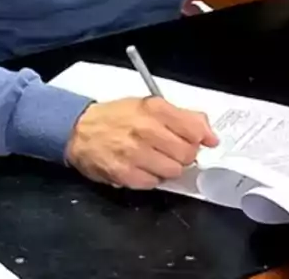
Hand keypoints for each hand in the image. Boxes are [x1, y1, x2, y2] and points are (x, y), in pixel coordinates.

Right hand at [65, 97, 219, 189]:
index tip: (204, 142)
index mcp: (154, 109)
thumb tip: (209, 134)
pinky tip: (142, 167)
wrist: (80, 130)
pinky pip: (154, 183)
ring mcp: (135, 153)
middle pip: (187, 153)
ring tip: (155, 159)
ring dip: (168, 168)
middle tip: (172, 150)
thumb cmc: (116, 117)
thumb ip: (182, 116)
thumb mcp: (148, 105)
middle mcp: (146, 129)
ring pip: (173, 171)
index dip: (202, 138)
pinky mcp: (125, 173)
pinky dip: (151, 178)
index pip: (194, 129)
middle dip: (184, 154)